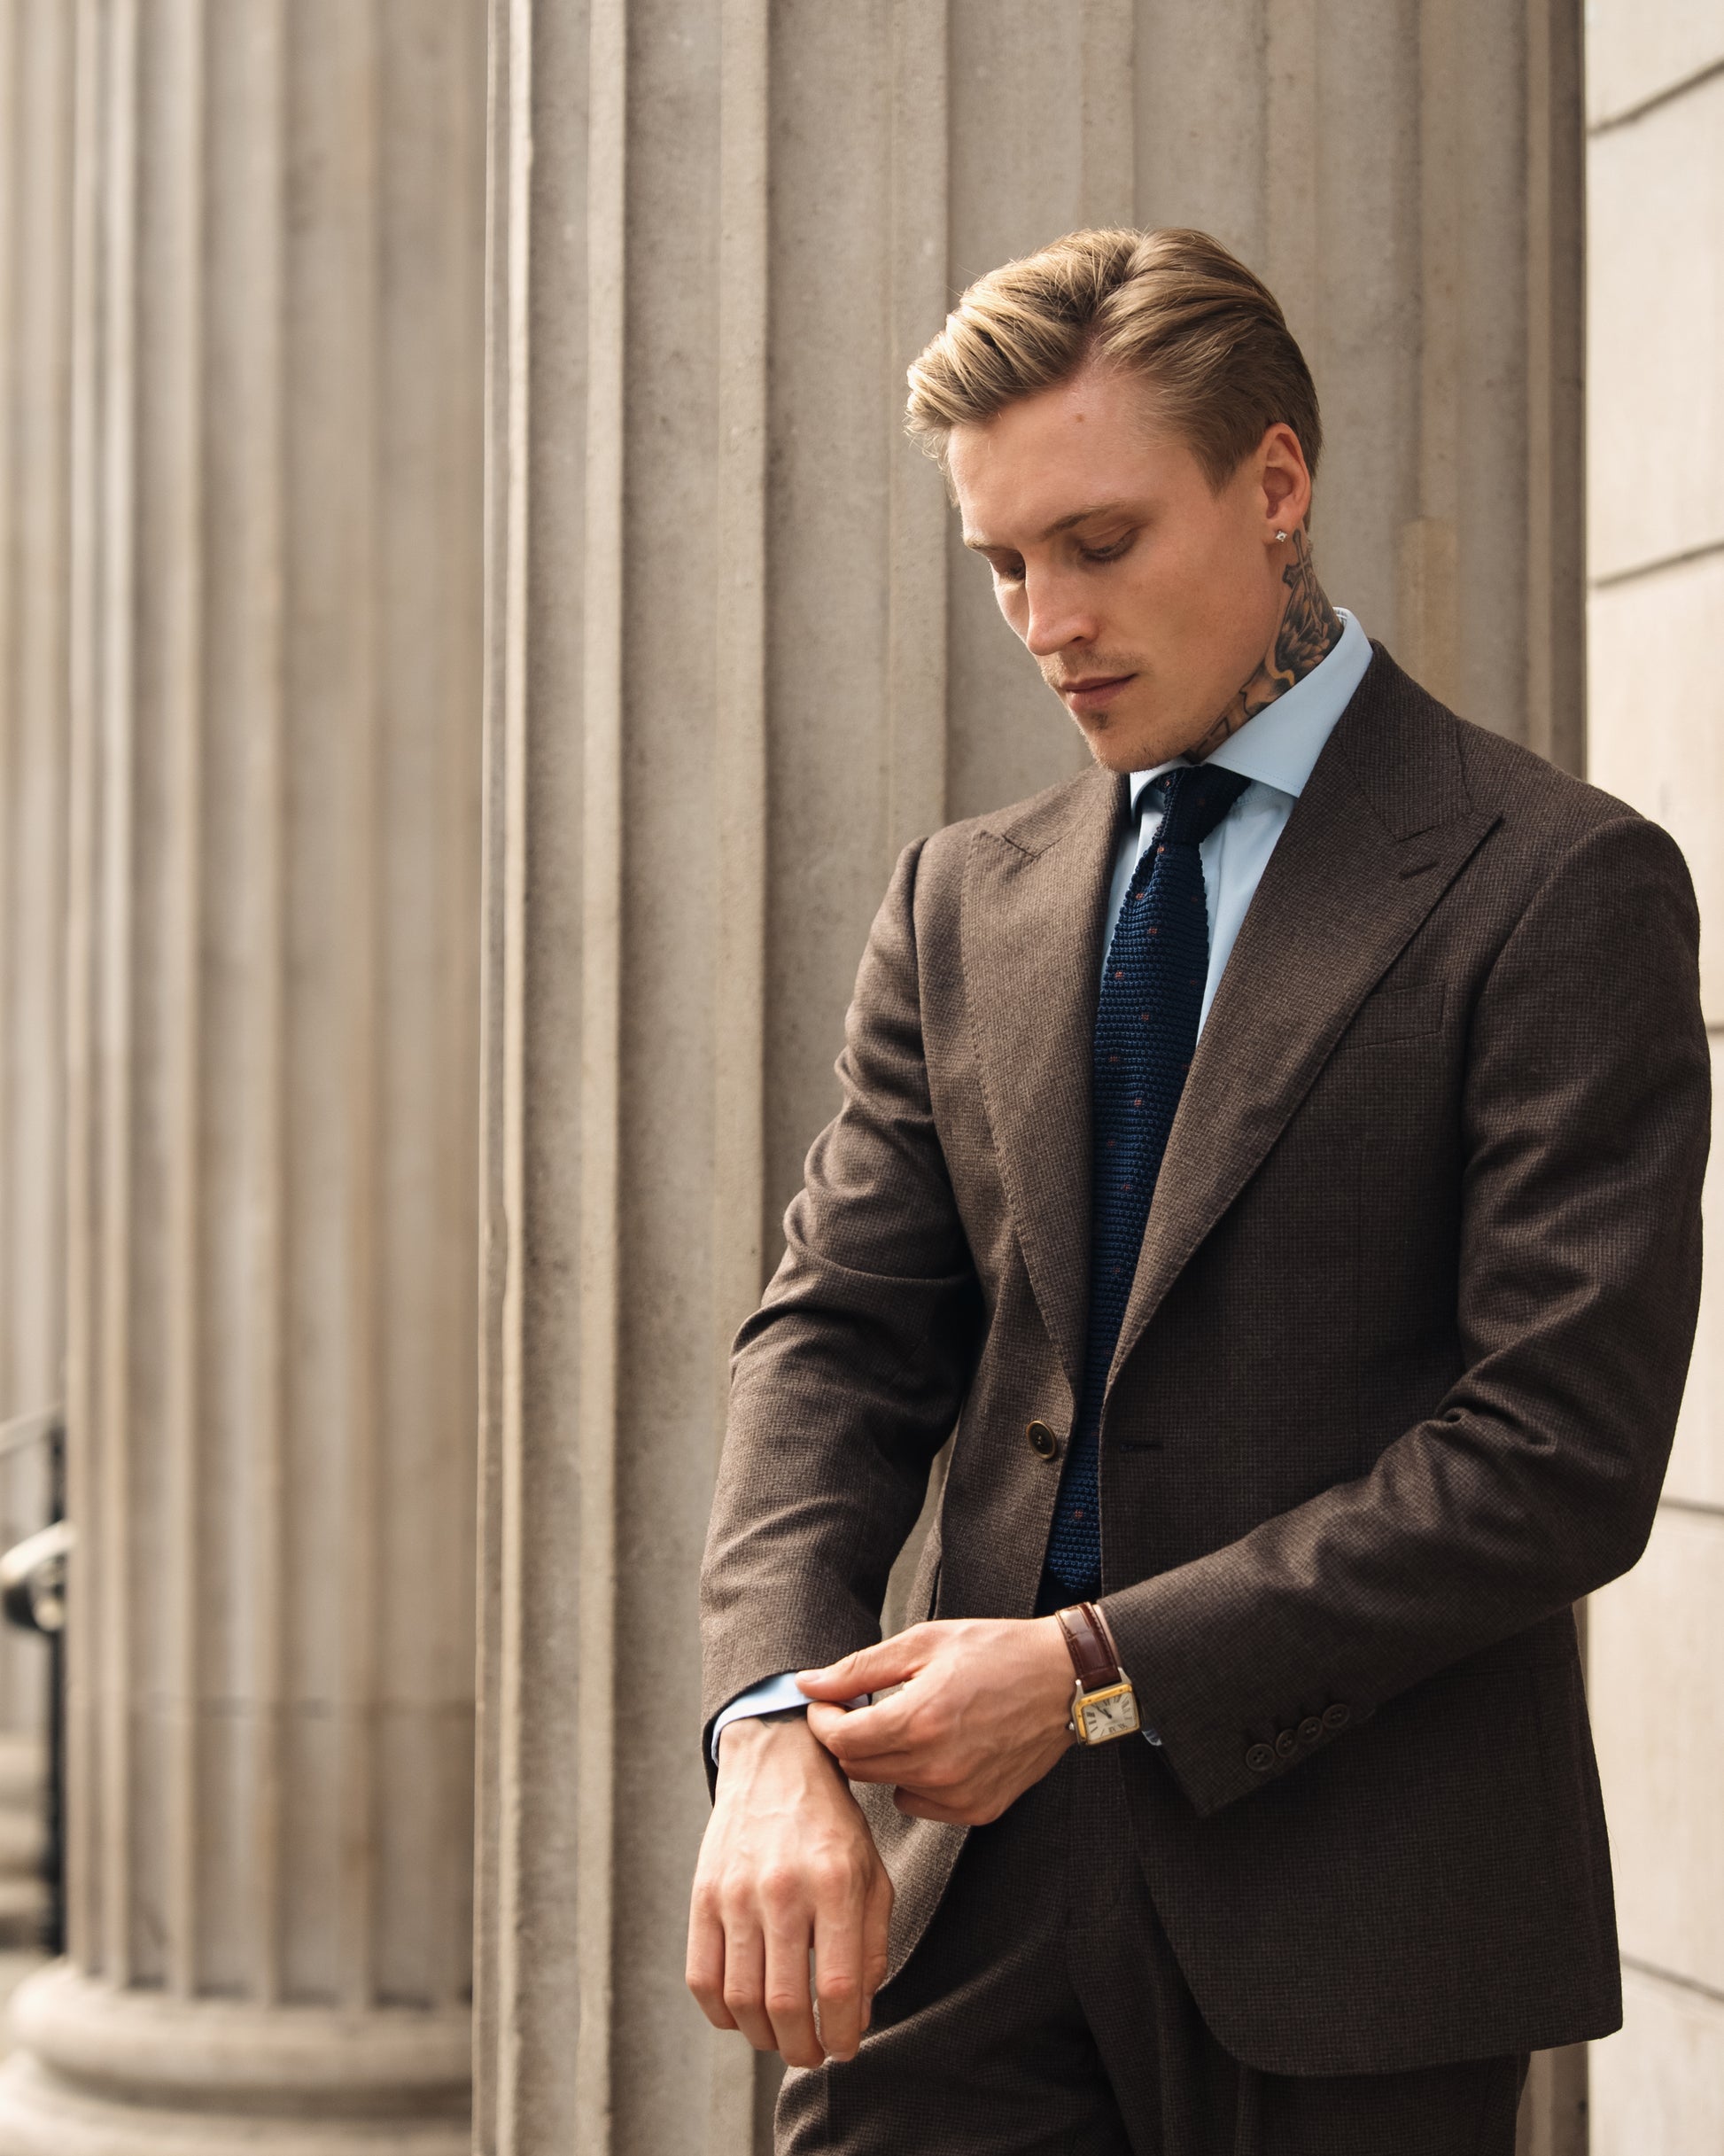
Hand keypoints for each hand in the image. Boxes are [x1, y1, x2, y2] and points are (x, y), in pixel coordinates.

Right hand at [686, 1714, 892, 2067]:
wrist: (776, 1762)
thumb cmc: (831, 1825)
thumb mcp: (872, 1873)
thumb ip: (871, 1945)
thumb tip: (857, 2014)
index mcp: (835, 1882)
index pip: (838, 1987)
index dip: (843, 2035)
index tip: (845, 2048)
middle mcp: (783, 1888)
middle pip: (785, 2004)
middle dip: (802, 2050)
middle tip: (812, 2055)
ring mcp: (735, 1892)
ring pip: (741, 2001)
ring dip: (763, 2039)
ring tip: (781, 2038)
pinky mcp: (702, 1895)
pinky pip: (702, 1979)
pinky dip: (723, 2014)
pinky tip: (744, 2014)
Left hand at [799, 1617, 1074, 1824]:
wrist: (1062, 1679)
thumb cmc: (995, 1652)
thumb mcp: (923, 1643)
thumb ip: (859, 1669)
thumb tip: (808, 1684)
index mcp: (918, 1720)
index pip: (840, 1741)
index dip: (823, 1720)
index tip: (828, 1704)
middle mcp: (936, 1766)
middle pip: (858, 1768)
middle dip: (850, 1738)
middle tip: (865, 1708)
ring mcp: (959, 1794)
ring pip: (888, 1787)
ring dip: (885, 1758)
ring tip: (911, 1723)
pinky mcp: (978, 1810)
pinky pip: (922, 1803)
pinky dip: (918, 1780)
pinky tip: (940, 1747)